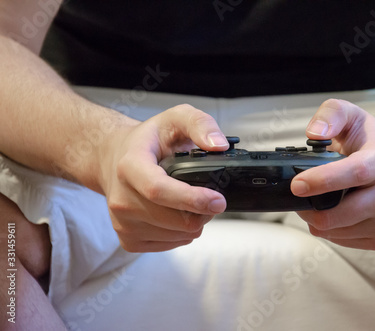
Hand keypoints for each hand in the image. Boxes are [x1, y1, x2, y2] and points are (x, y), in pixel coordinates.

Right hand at [98, 104, 228, 251]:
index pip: (159, 190)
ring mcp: (122, 222)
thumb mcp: (175, 118)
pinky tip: (178, 214)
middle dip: (203, 212)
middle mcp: (121, 198)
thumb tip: (219, 145)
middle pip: (175, 220)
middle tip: (212, 198)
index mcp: (129, 166)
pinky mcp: (128, 239)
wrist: (112, 158)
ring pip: (177, 235)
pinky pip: (169, 244)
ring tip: (191, 203)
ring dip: (194, 222)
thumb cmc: (147, 140)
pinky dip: (182, 232)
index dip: (192, 199)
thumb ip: (200, 124)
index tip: (218, 201)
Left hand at [291, 99, 374, 249]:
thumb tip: (314, 133)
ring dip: (316, 218)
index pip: (356, 173)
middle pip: (341, 213)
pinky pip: (341, 241)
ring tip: (317, 199)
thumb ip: (331, 114)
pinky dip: (328, 229)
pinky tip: (332, 211)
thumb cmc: (370, 141)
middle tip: (298, 193)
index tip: (297, 185)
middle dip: (309, 208)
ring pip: (335, 231)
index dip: (323, 180)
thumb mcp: (351, 115)